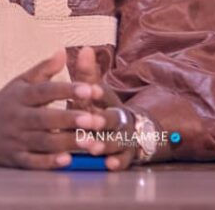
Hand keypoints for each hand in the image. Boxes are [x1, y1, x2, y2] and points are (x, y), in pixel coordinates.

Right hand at [0, 48, 97, 169]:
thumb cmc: (5, 104)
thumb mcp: (19, 83)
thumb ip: (42, 69)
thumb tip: (64, 52)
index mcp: (20, 96)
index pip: (44, 91)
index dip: (67, 89)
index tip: (90, 89)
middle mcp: (17, 117)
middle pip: (44, 118)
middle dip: (69, 119)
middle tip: (95, 119)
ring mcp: (15, 139)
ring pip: (43, 142)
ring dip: (66, 142)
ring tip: (91, 142)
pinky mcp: (15, 158)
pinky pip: (33, 161)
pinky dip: (49, 162)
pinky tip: (68, 160)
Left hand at [69, 46, 137, 170]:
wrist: (129, 128)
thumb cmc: (102, 106)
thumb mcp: (95, 90)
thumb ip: (88, 74)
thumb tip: (85, 48)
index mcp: (110, 102)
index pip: (106, 97)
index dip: (98, 95)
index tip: (91, 94)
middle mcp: (119, 120)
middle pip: (113, 121)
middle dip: (102, 123)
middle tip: (89, 124)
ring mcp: (124, 139)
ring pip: (116, 142)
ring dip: (105, 145)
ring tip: (92, 148)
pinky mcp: (125, 156)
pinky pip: (123, 161)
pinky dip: (117, 163)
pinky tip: (109, 165)